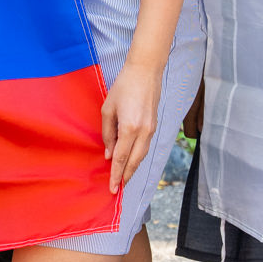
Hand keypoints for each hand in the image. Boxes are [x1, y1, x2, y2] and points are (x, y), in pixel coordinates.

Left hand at [101, 58, 163, 192]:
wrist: (145, 72)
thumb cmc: (123, 87)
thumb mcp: (108, 110)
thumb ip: (108, 134)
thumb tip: (109, 153)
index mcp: (130, 128)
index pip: (121, 158)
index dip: (116, 174)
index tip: (112, 188)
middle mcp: (144, 132)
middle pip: (134, 161)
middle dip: (126, 176)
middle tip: (117, 189)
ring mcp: (151, 129)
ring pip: (142, 156)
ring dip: (133, 168)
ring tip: (124, 178)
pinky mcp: (154, 125)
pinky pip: (145, 147)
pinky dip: (138, 157)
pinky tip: (131, 161)